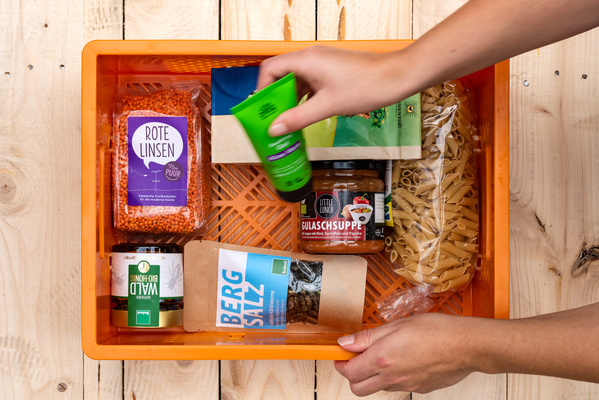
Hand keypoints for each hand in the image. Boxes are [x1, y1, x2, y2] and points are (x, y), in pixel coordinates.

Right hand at [256, 45, 413, 135]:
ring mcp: (322, 66)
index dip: (262, 90)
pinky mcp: (331, 74)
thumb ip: (298, 118)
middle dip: (275, 100)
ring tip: (288, 123)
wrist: (397, 77)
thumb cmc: (367, 85)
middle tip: (272, 121)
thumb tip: (275, 128)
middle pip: (280, 77)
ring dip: (290, 102)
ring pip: (296, 83)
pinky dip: (304, 101)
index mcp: (305, 60)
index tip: (262, 111)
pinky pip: (309, 86)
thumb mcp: (327, 106)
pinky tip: (305, 117)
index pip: (269, 69)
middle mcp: (311, 59)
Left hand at [334, 313, 474, 395]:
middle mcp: (391, 377)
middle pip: (358, 389)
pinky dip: (392, 378)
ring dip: (373, 377)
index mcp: (382, 359)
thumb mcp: (396, 325)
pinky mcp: (420, 388)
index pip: (349, 372)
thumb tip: (344, 343)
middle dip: (352, 376)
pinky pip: (398, 387)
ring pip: (378, 389)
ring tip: (382, 357)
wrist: (466, 346)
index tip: (341, 355)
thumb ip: (367, 337)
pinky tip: (402, 361)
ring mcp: (406, 385)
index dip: (340, 364)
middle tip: (357, 359)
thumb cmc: (435, 330)